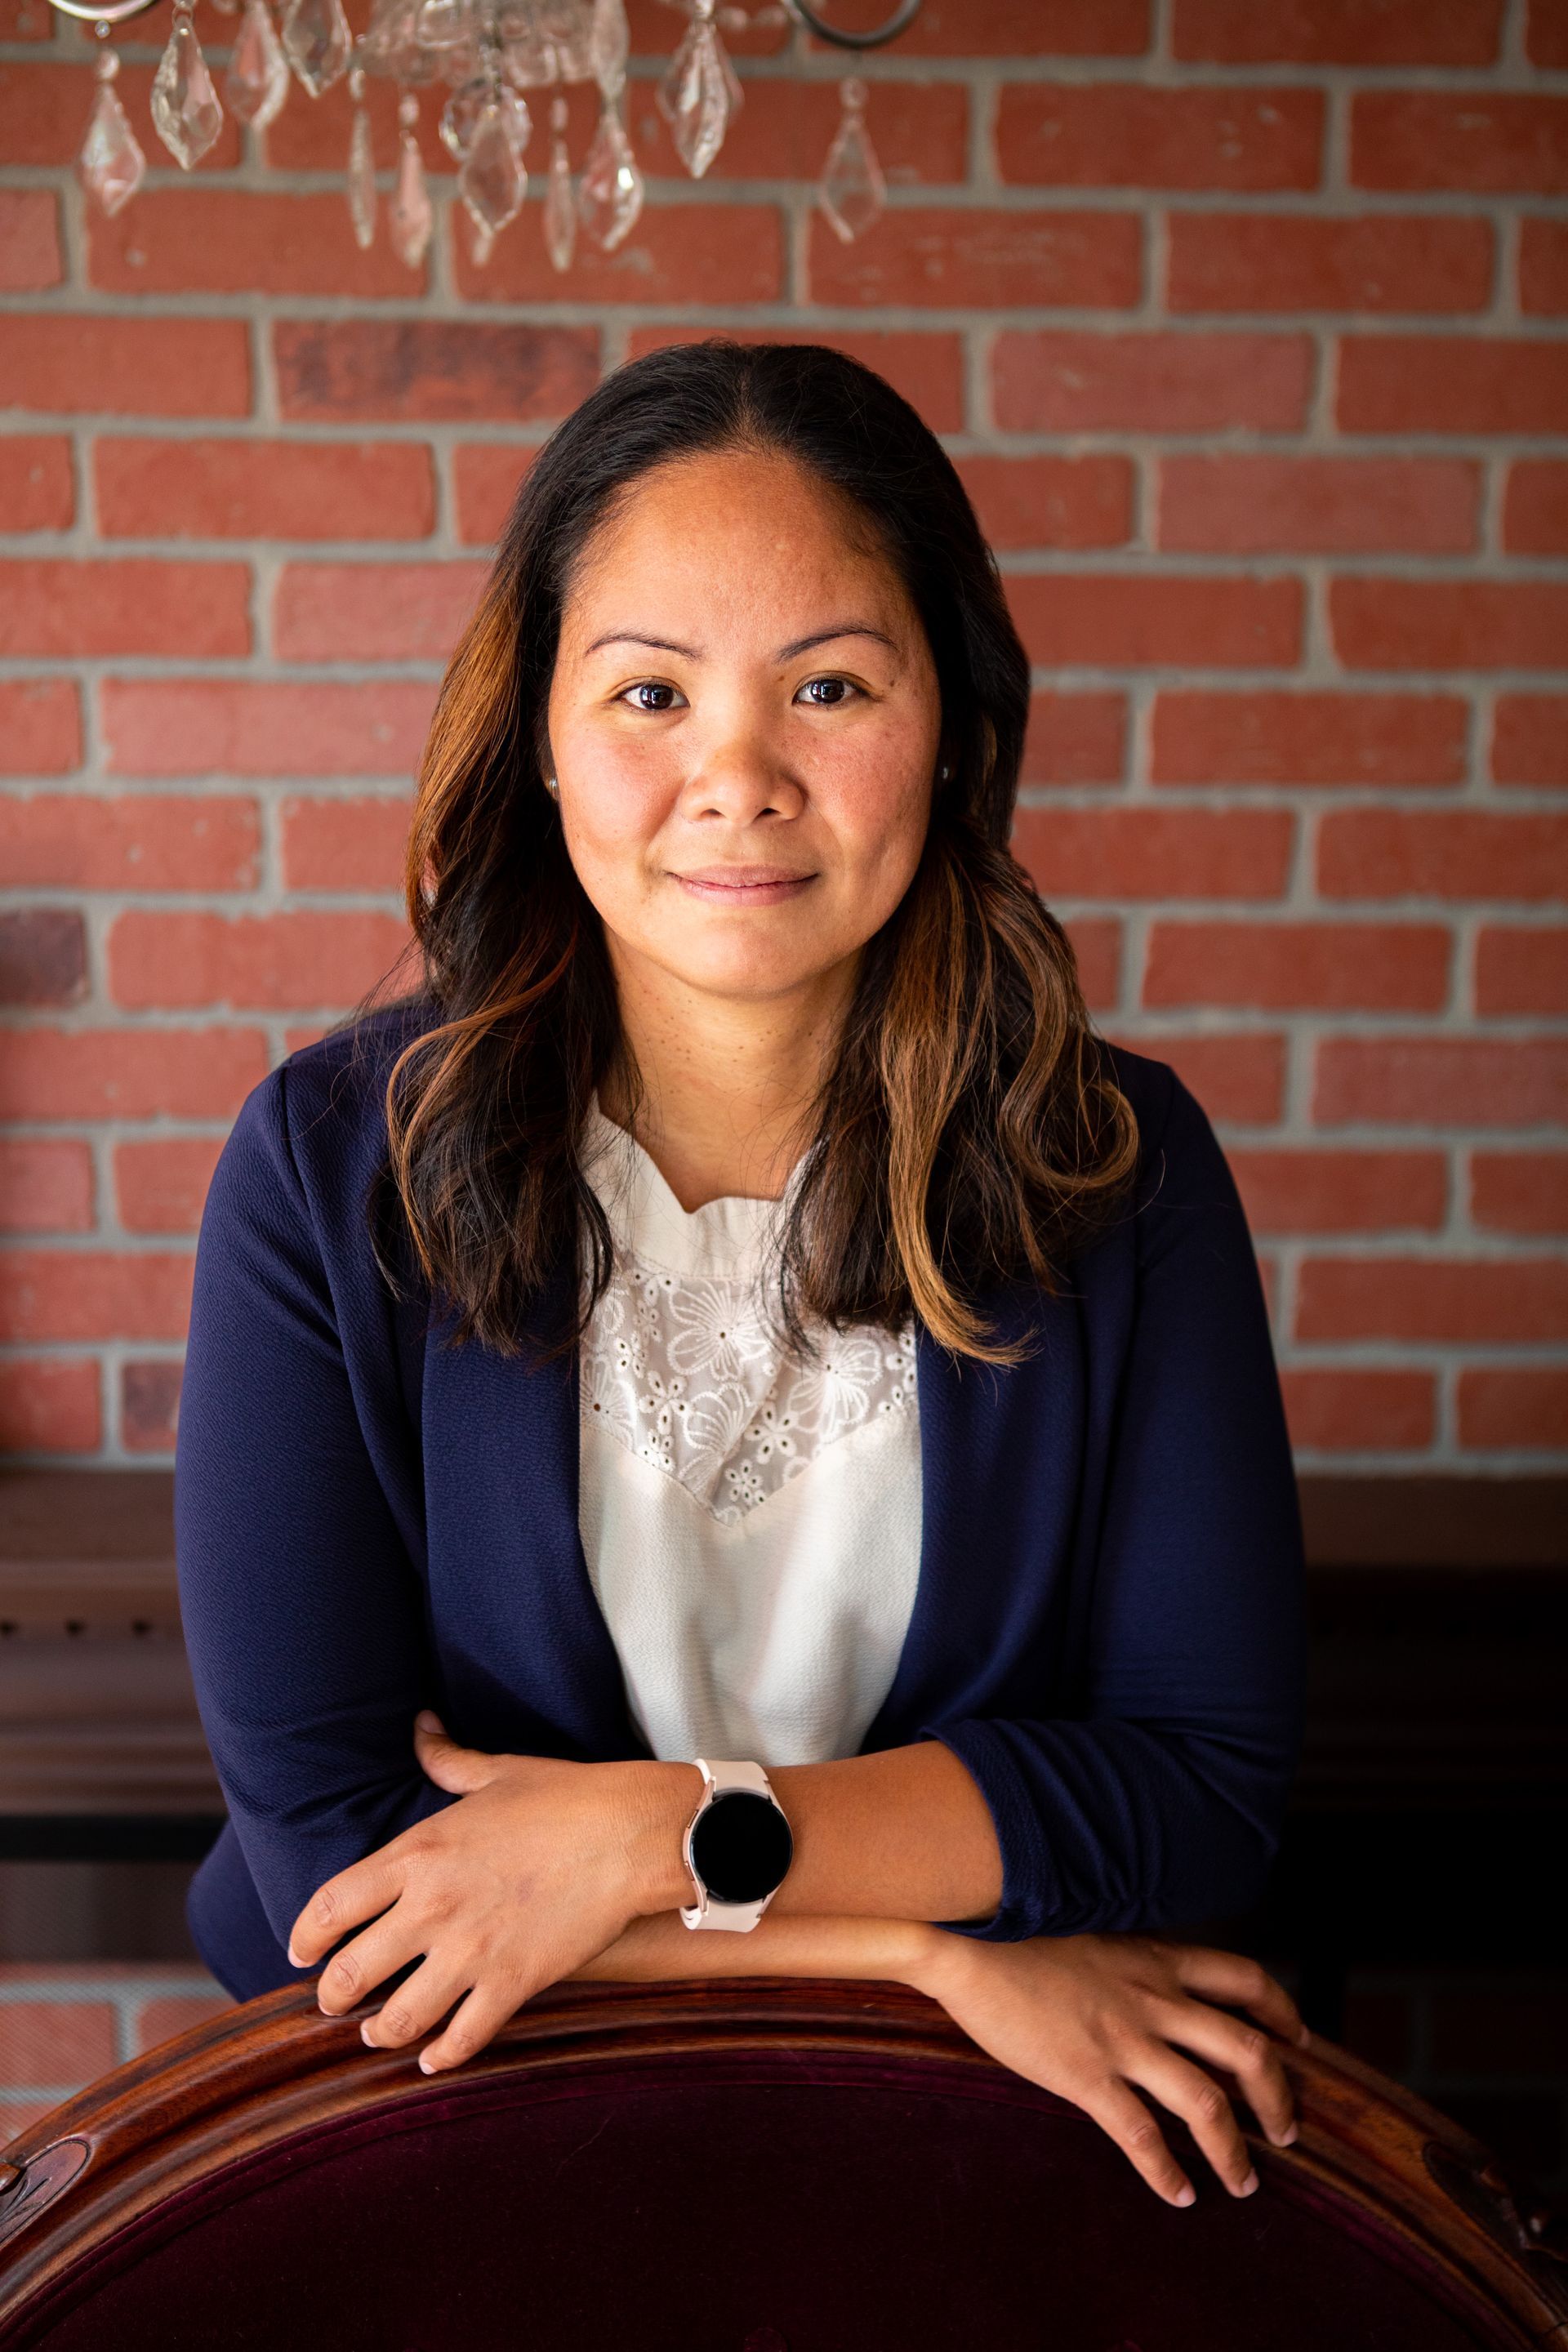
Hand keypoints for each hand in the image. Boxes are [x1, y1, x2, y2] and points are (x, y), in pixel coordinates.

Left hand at [287, 1713, 699, 2073]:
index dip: (304, 1937)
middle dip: (331, 1997)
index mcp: (418, 1853)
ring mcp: (470, 1952)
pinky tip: (434, 2059)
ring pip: (396, 2020)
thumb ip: (446, 1758)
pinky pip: (461, 2038)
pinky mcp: (512, 1984)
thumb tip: (420, 1726)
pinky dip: (441, 2056)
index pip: (331, 1906)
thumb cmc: (564, 1796)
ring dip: (379, 2033)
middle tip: (333, 2003)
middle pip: (349, 1975)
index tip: (300, 1952)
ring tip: (376, 2035)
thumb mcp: (496, 1771)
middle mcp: (432, 1908)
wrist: (629, 1833)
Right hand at [913, 1930, 1306, 2206]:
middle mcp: (1153, 1999)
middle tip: (1287, 2131)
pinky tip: (1177, 2196)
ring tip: (1244, 2182)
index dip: (1282, 2011)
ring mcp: (1123, 2038)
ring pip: (1208, 2103)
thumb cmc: (1018, 1931)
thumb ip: (1128, 1961)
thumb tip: (1144, 1984)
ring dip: (1234, 2151)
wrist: (967, 1937)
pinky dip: (1166, 2173)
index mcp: (1156, 1960)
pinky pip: (1142, 2135)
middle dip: (1278, 2097)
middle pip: (1247, 2050)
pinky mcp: (1086, 2074)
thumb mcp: (1093, 1932)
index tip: (1299, 2039)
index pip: (1245, 1979)